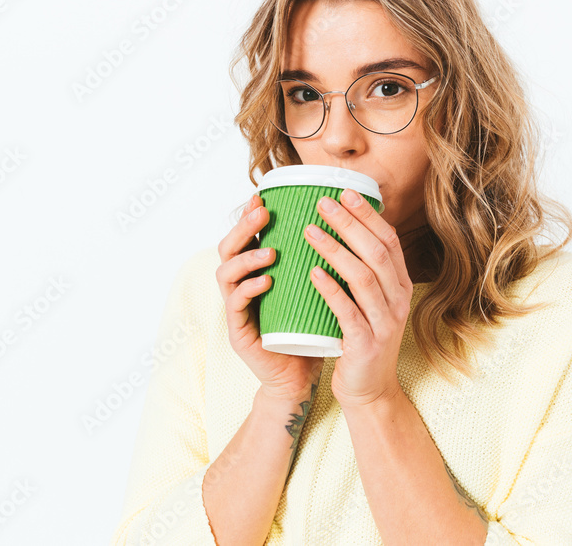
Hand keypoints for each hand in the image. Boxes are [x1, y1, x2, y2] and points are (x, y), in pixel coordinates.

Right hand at [216, 194, 323, 402]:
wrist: (303, 374)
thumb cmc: (312, 327)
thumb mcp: (316, 287)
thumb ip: (317, 259)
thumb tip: (345, 221)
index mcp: (259, 272)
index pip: (248, 236)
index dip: (251, 215)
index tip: (264, 195)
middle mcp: (242, 285)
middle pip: (229, 247)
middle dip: (243, 228)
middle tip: (261, 213)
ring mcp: (237, 309)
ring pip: (226, 273)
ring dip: (247, 258)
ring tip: (270, 252)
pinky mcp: (239, 332)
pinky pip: (236, 306)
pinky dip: (250, 290)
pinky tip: (266, 282)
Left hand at [303, 188, 413, 408]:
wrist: (369, 390)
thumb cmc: (360, 340)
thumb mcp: (369, 301)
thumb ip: (360, 271)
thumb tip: (339, 232)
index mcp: (399, 285)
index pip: (388, 241)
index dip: (367, 215)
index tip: (345, 192)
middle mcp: (398, 299)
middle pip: (376, 252)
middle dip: (349, 224)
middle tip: (322, 202)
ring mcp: (385, 322)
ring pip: (363, 277)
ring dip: (335, 250)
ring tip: (310, 231)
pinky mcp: (366, 343)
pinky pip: (348, 311)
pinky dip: (331, 289)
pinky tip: (313, 273)